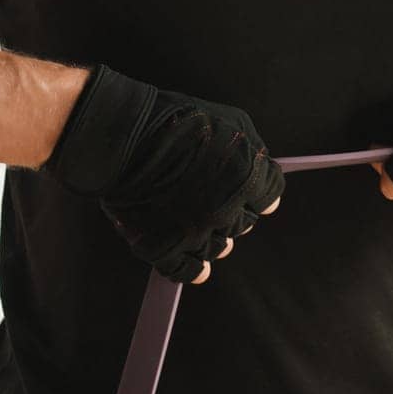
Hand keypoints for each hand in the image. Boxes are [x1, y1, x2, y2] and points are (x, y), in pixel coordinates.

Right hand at [40, 65, 285, 283]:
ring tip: (200, 224)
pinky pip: (188, 271)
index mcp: (246, 179)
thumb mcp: (233, 122)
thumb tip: (265, 172)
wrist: (123, 138)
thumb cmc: (176, 122)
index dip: (260, 195)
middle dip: (234, 213)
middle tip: (218, 201)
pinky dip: (194, 270)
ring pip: (219, 249)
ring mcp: (194, 233)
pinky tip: (197, 266)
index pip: (269, 199)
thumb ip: (254, 151)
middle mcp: (224, 211)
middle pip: (243, 224)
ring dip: (215, 238)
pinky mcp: (164, 248)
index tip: (254, 196)